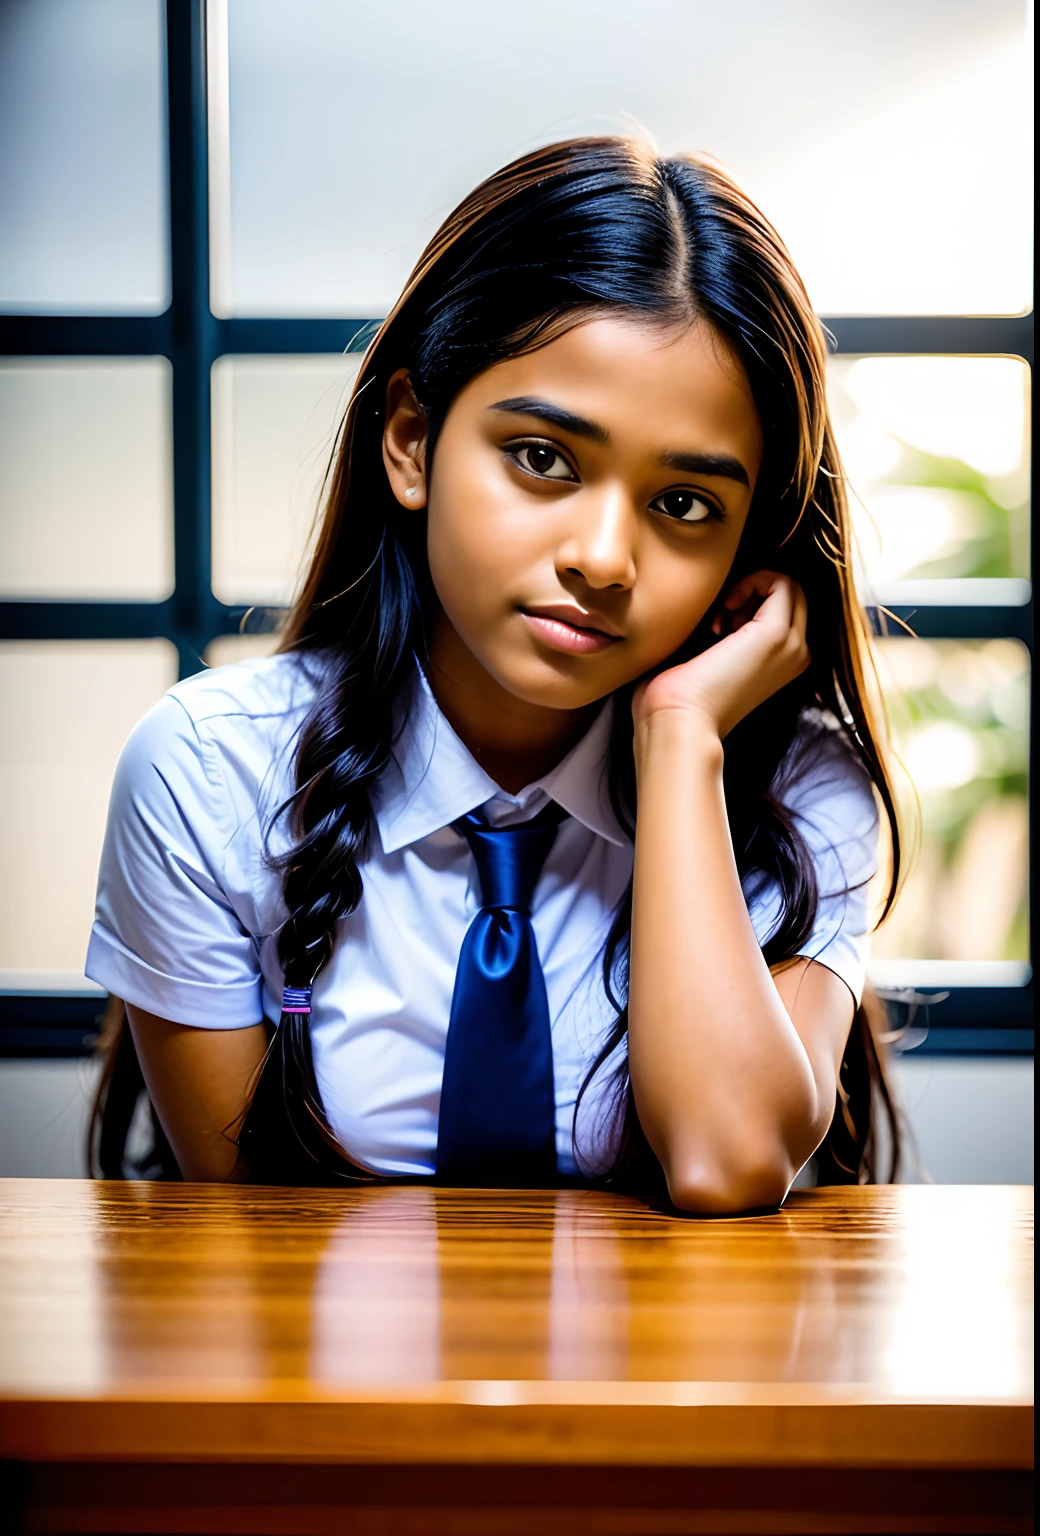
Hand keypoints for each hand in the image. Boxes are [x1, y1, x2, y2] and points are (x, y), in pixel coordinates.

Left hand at [632, 571, 809, 741]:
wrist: (681, 720)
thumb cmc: (685, 696)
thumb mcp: (719, 659)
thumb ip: (732, 635)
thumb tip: (726, 607)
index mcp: (787, 663)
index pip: (787, 609)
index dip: (753, 601)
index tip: (720, 621)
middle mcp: (798, 654)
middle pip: (792, 596)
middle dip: (754, 592)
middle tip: (721, 616)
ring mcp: (792, 644)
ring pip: (788, 587)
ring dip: (751, 589)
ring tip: (721, 620)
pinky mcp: (776, 633)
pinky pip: (780, 582)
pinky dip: (750, 582)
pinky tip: (725, 609)